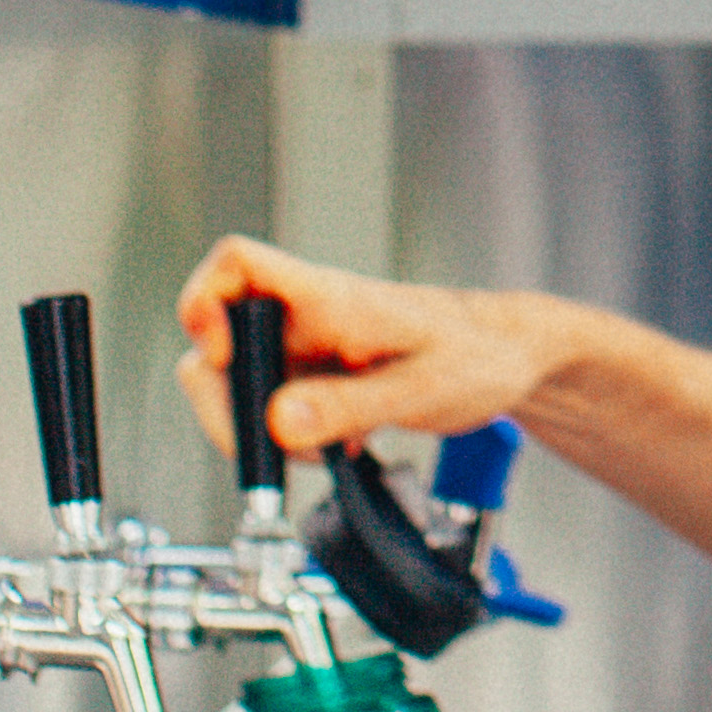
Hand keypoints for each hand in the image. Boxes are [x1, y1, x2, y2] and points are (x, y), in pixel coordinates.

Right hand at [174, 235, 596, 458]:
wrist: (506, 358)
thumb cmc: (476, 353)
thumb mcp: (421, 387)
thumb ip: (350, 404)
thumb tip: (277, 423)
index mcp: (328, 297)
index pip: (238, 265)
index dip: (205, 300)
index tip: (218, 353)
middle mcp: (305, 316)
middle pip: (217, 341)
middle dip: (231, 404)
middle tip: (281, 445)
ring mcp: (305, 348)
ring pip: (238, 385)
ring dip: (262, 431)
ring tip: (322, 446)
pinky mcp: (313, 378)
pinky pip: (270, 409)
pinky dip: (287, 439)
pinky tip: (333, 444)